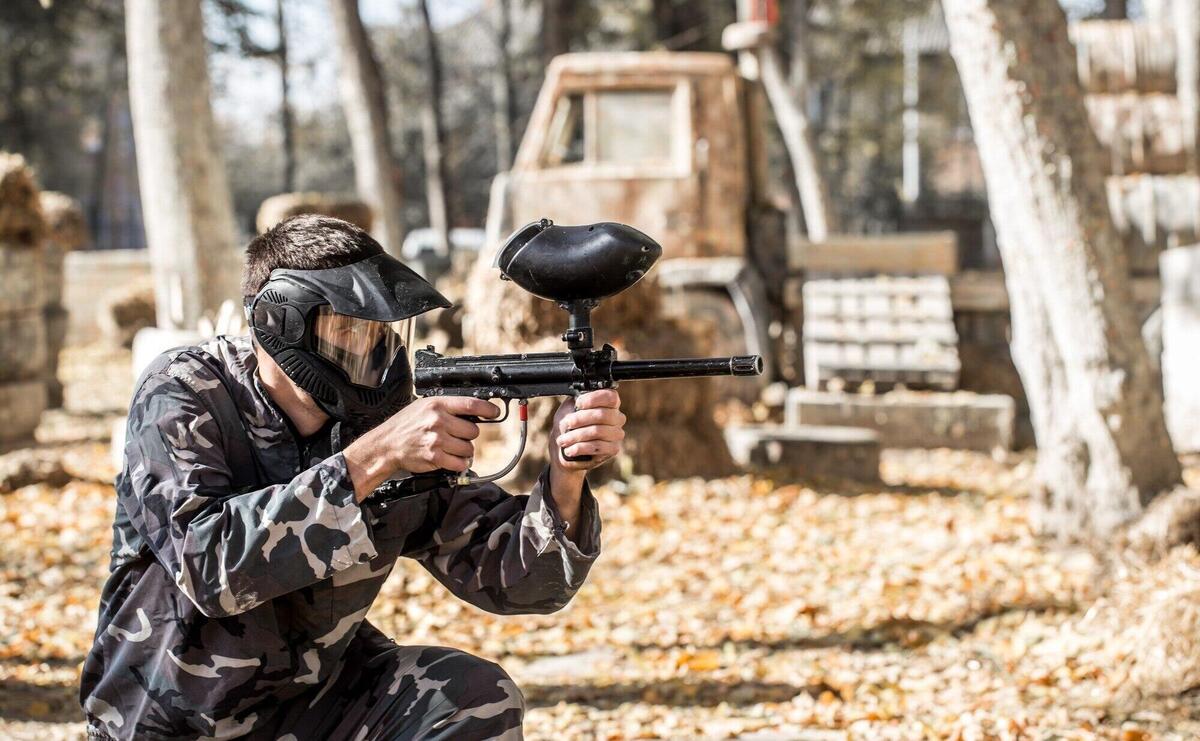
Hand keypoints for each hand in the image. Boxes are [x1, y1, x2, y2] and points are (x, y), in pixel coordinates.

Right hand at [344, 396, 500, 499]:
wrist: (387, 445)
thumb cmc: (405, 425)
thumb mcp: (424, 406)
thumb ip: (447, 407)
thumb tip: (474, 411)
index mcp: (437, 405)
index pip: (471, 404)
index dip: (488, 409)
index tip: (494, 412)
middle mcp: (438, 421)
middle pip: (473, 430)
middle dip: (468, 435)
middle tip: (457, 436)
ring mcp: (437, 440)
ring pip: (469, 448)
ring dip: (464, 450)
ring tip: (450, 447)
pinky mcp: (435, 457)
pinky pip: (460, 463)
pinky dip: (459, 463)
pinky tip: (450, 458)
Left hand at [550, 389, 625, 474]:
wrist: (566, 446)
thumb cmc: (569, 425)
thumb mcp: (569, 408)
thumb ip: (576, 401)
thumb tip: (579, 399)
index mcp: (609, 404)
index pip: (610, 397)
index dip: (594, 399)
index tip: (578, 404)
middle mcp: (617, 418)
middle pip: (602, 414)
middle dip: (580, 419)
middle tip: (567, 423)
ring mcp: (617, 434)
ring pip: (597, 431)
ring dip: (576, 435)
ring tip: (563, 440)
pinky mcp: (613, 449)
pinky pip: (597, 446)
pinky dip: (580, 448)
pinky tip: (570, 450)